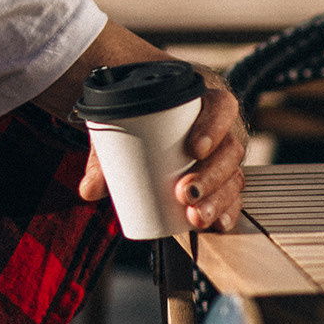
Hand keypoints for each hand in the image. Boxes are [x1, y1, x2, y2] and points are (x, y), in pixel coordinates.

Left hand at [78, 85, 247, 232]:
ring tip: (194, 215)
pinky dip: (228, 211)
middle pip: (230, 148)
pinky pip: (234, 194)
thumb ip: (104, 155)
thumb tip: (89, 190)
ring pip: (233, 174)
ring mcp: (224, 153)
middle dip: (211, 176)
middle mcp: (222, 126)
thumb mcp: (121, 125)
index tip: (194, 149)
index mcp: (203, 99)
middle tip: (185, 193)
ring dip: (218, 199)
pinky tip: (218, 224)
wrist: (143, 112)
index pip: (221, 106)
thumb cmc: (139, 117)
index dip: (214, 127)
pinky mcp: (223, 177)